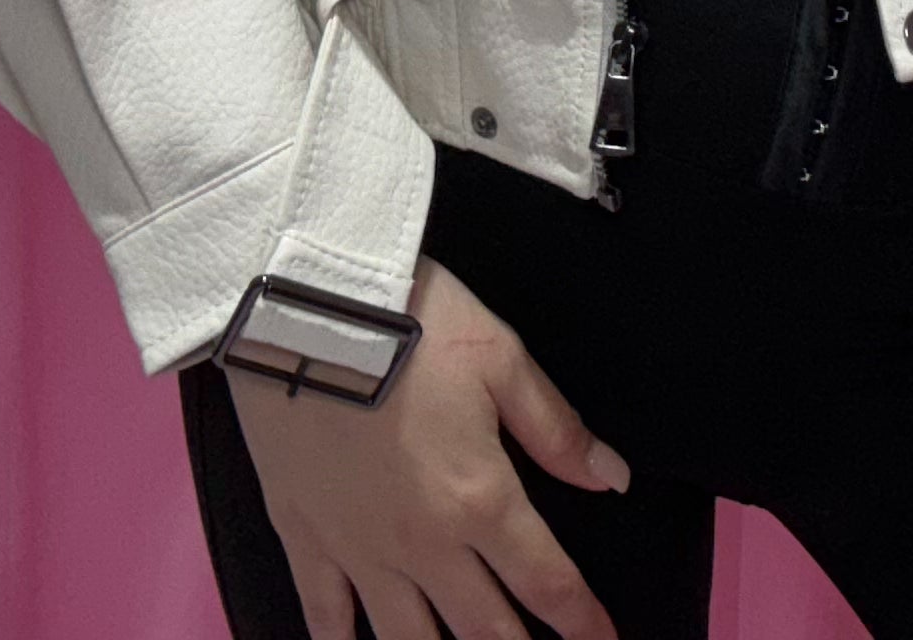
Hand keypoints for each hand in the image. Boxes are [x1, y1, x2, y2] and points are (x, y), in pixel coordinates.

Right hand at [226, 253, 628, 639]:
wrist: (302, 306)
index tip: (604, 639)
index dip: (581, 619)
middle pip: (483, 629)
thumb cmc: (408, 321)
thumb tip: (610, 479)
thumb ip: (555, 429)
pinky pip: (325, 618)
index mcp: (479, 498)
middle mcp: (422, 543)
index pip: (545, 581)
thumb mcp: (500, 358)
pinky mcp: (304, 538)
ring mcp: (358, 550)